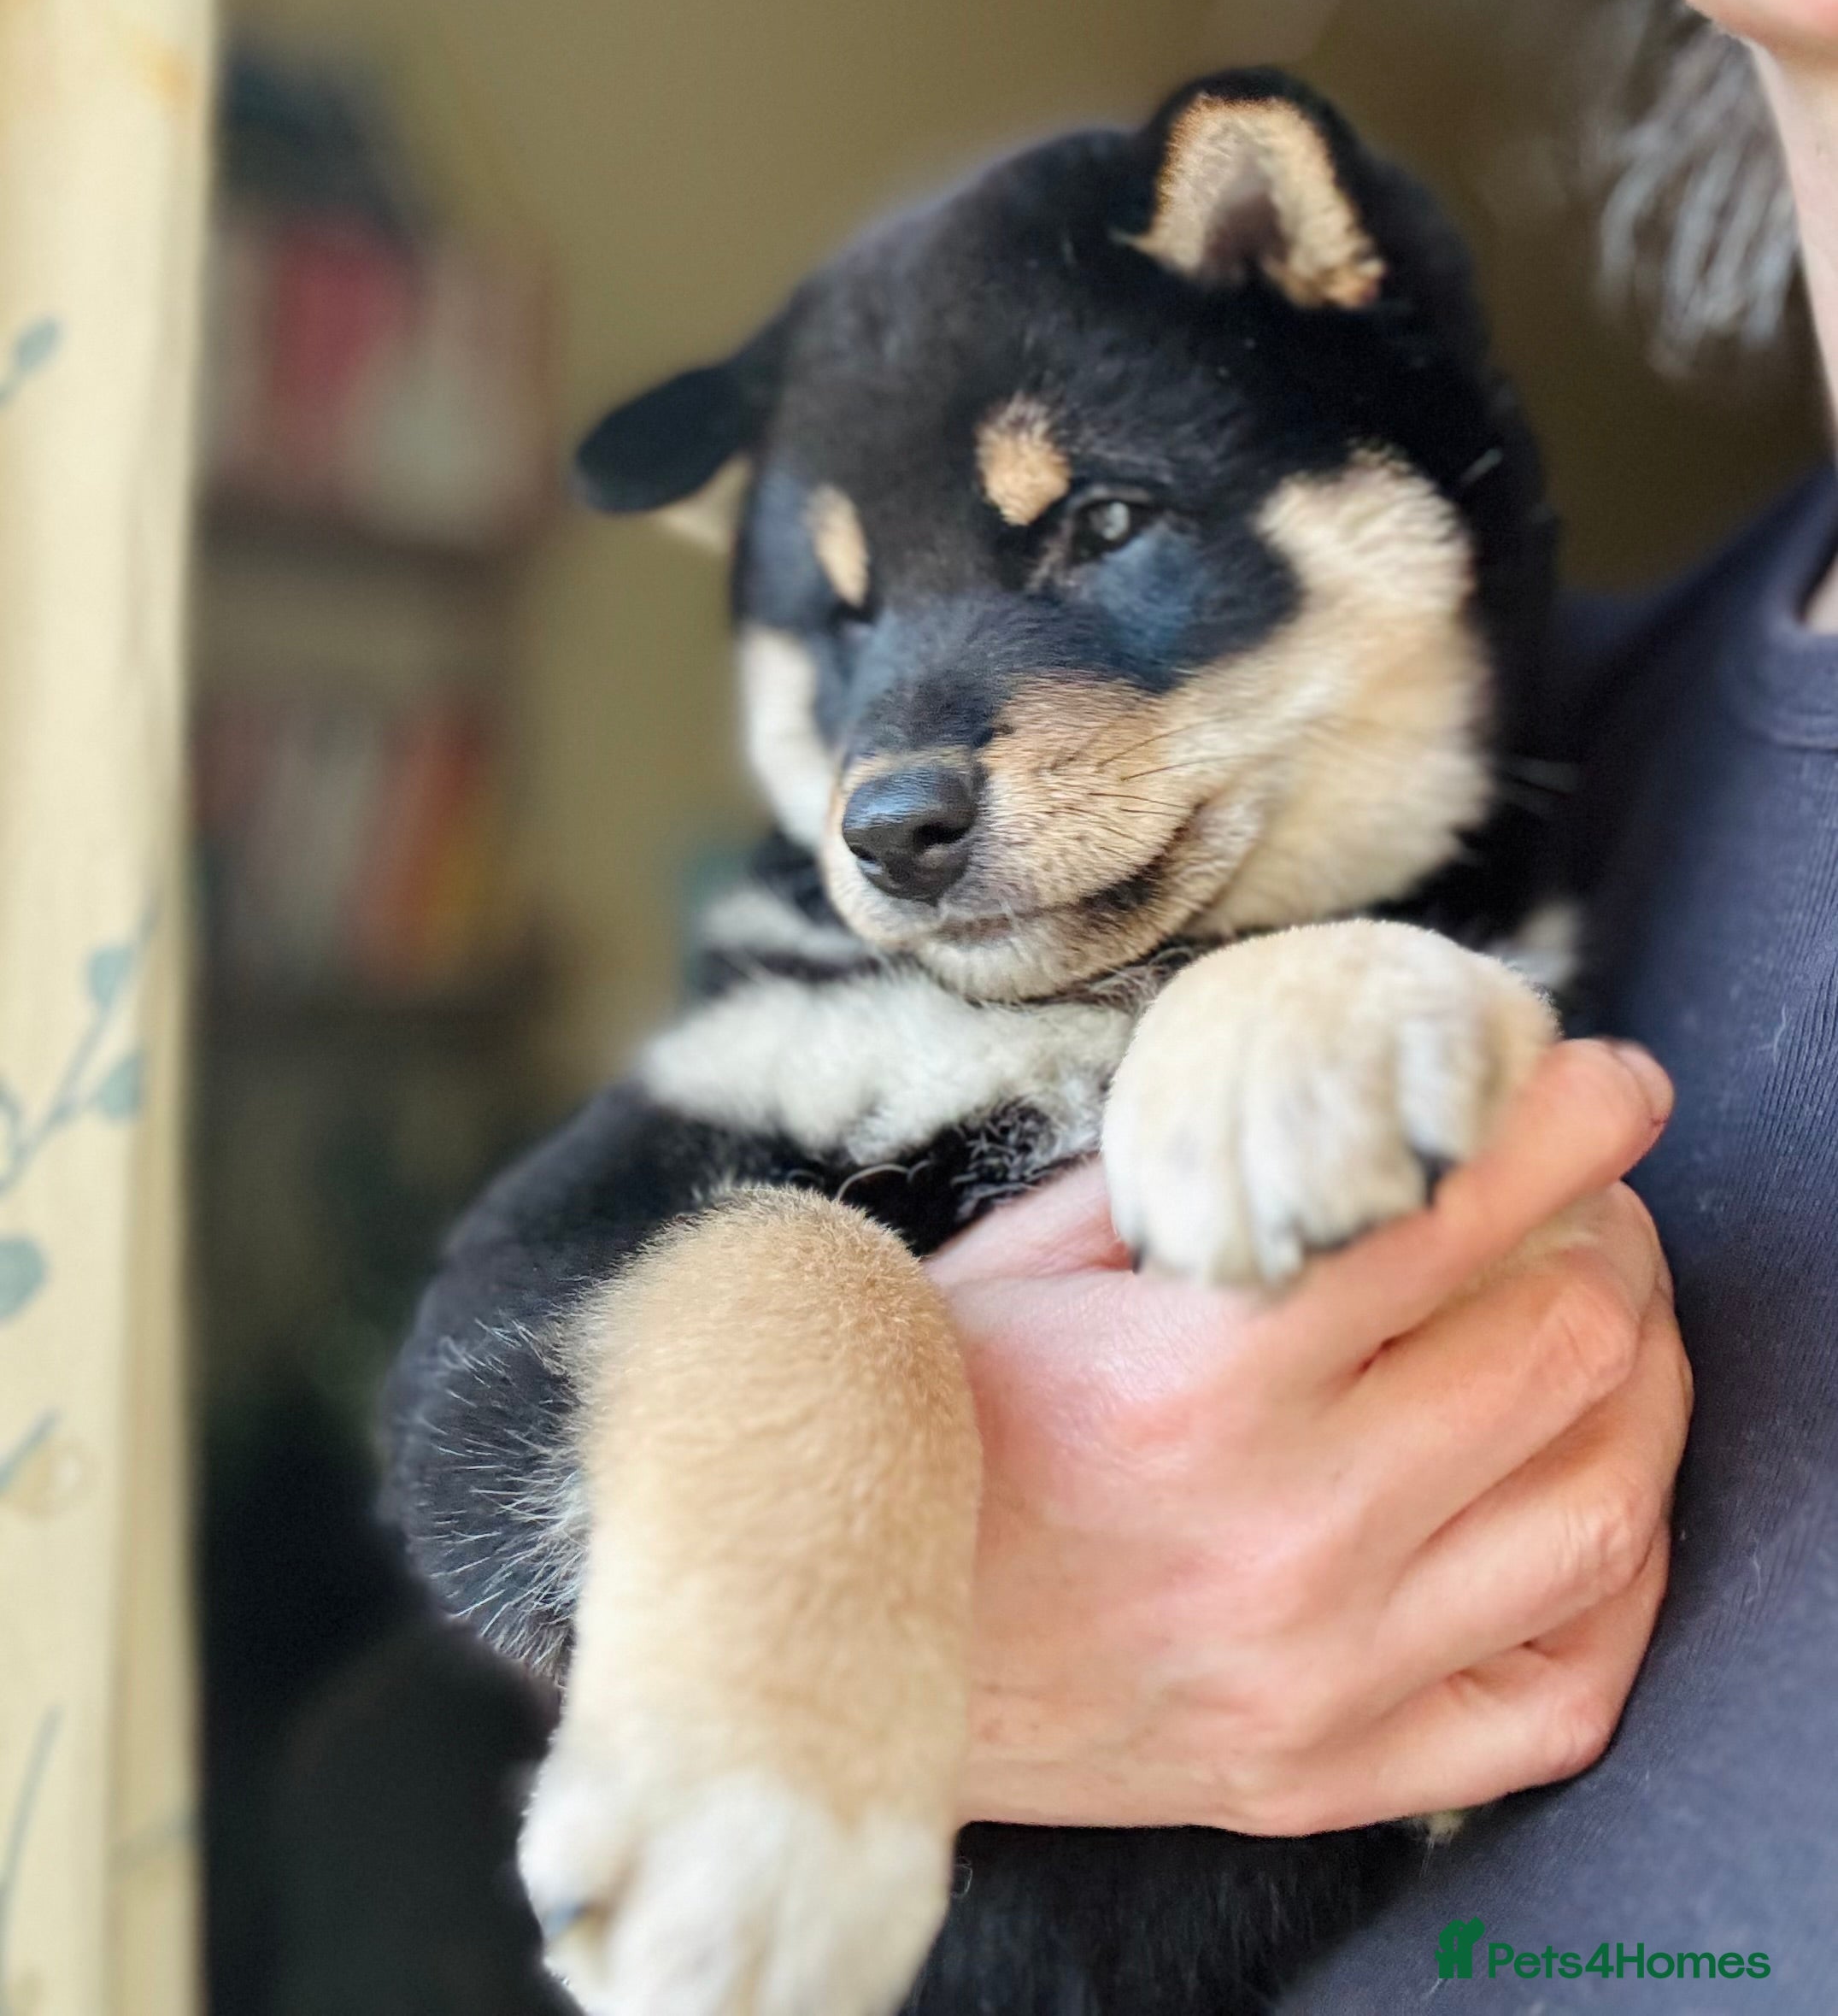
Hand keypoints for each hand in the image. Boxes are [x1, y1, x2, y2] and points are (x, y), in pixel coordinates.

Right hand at [927, 1038, 1688, 1833]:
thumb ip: (1187, 1177)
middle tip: (1588, 1206)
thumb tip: (1333, 1096)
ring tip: (1609, 1337)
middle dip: (1614, 1241)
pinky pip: (1563, 1695)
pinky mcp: (1329, 1772)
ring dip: (1642, 1393)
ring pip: (1601, 1513)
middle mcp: (1286, 1528)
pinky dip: (1617, 1586)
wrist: (819, 1634)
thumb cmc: (919, 1427)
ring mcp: (1323, 1669)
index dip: (1569, 1119)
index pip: (1457, 1211)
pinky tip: (1587, 1508)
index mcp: (1201, 1375)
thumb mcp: (1023, 1264)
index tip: (1609, 1084)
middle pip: (1565, 1348)